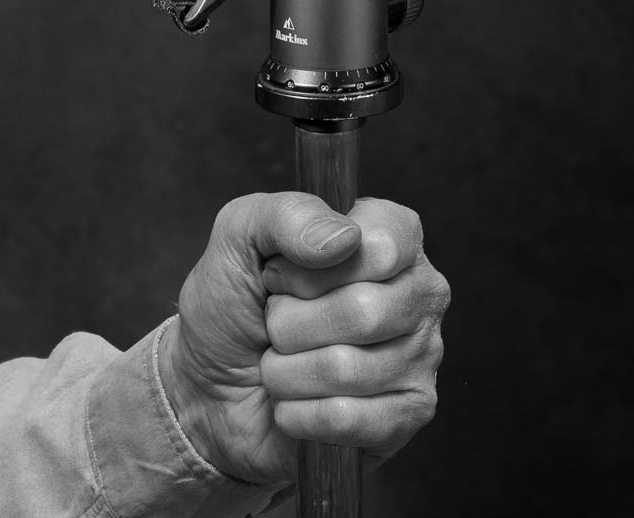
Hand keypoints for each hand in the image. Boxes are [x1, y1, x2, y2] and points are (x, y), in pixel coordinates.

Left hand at [158, 192, 448, 484]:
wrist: (211, 381)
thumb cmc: (233, 303)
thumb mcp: (238, 236)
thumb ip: (286, 215)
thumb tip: (345, 239)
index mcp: (388, 237)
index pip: (380, 245)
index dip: (310, 269)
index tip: (277, 275)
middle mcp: (418, 293)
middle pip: (364, 312)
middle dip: (289, 323)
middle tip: (273, 323)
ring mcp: (421, 357)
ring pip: (348, 370)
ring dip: (286, 370)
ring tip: (280, 362)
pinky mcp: (407, 415)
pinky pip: (348, 419)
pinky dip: (297, 411)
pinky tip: (293, 402)